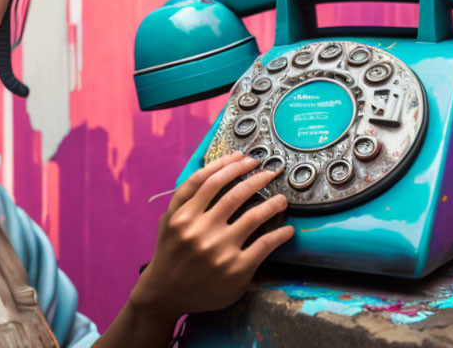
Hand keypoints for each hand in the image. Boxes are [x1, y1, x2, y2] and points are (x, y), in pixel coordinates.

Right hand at [130, 151, 294, 319]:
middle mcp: (200, 231)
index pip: (209, 181)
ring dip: (272, 203)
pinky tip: (286, 230)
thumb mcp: (168, 221)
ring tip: (282, 199)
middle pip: (235, 194)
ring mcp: (219, 250)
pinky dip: (279, 234)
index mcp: (183, 216)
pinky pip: (264, 244)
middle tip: (270, 172)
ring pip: (253, 216)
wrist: (165, 294)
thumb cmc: (170, 253)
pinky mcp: (236, 269)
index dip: (229, 165)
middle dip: (256, 178)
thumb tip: (212, 170)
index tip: (244, 158)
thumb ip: (184, 198)